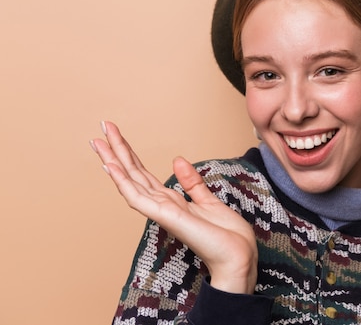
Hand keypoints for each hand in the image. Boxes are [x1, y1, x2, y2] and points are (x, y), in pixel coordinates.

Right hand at [90, 121, 257, 293]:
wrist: (238, 257)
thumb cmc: (226, 237)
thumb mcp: (209, 202)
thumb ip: (192, 183)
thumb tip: (178, 160)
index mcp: (172, 202)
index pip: (144, 174)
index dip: (130, 155)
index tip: (117, 136)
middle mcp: (162, 206)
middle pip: (133, 174)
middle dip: (117, 151)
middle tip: (102, 127)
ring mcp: (161, 212)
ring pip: (131, 182)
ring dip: (114, 161)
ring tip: (98, 141)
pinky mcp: (166, 217)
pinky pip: (139, 198)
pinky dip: (123, 182)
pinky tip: (111, 167)